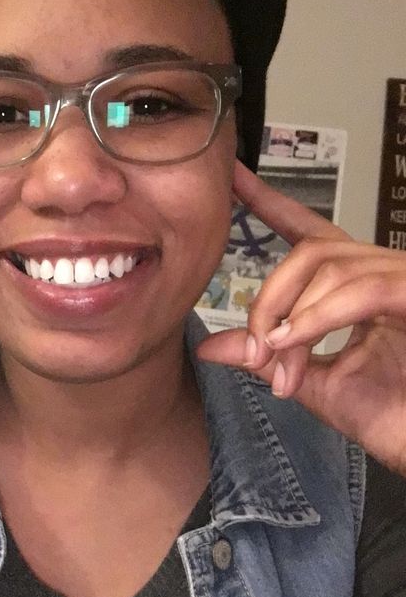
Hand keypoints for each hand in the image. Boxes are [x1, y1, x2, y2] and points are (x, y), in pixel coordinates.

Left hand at [197, 161, 405, 475]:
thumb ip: (267, 358)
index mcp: (357, 286)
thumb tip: (210, 348)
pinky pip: (363, 289)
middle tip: (255, 345)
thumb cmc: (390, 417)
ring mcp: (404, 279)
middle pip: (311, 249)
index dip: (272, 203)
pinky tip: (294, 339)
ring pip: (330, 265)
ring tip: (278, 358)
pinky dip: (320, 315)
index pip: (310, 233)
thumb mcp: (312, 384)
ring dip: (292, 316)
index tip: (234, 179)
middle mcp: (383, 272)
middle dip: (270, 296)